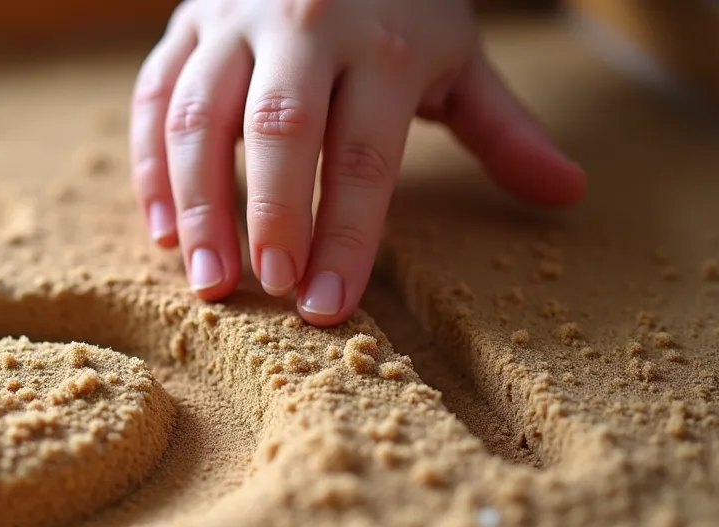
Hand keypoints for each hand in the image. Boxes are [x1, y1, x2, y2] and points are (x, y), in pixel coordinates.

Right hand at [129, 0, 586, 325]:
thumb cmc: (403, 4)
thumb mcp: (459, 56)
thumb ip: (503, 129)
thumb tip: (567, 194)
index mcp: (381, 43)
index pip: (362, 154)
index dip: (345, 235)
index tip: (329, 303)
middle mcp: (302, 22)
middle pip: (278, 131)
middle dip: (270, 217)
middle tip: (265, 291)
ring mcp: (234, 20)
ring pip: (199, 115)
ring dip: (196, 203)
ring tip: (203, 278)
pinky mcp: (187, 21)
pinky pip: (155, 96)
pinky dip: (151, 164)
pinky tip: (163, 227)